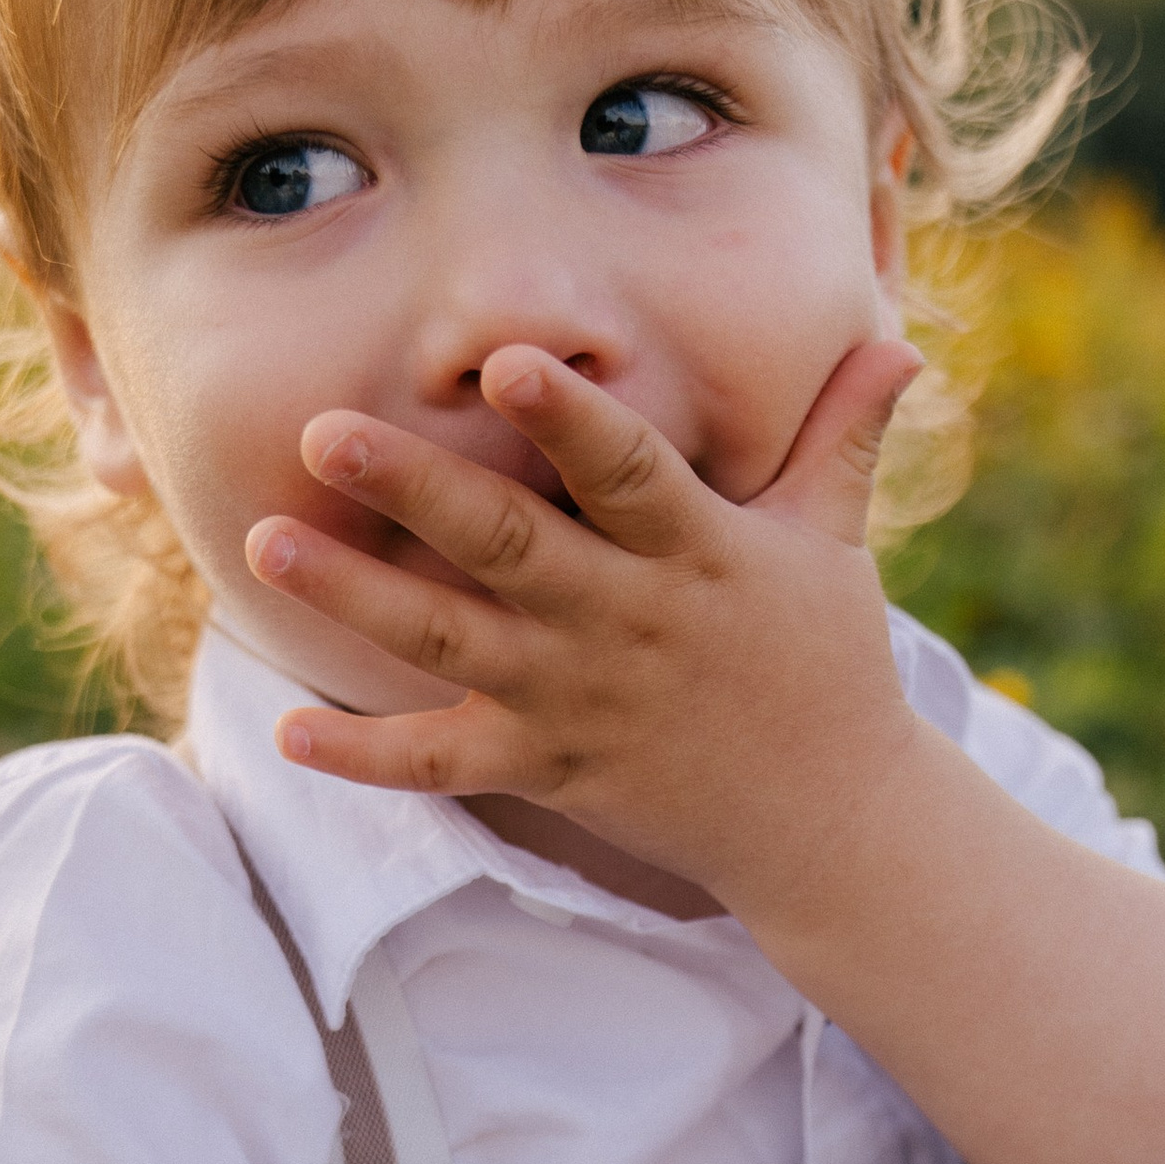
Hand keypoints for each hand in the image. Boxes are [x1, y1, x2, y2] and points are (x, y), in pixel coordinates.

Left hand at [246, 338, 922, 911]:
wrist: (831, 821)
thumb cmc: (825, 662)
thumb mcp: (835, 542)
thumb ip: (845, 435)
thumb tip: (900, 342)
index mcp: (696, 552)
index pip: (628, 472)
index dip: (568, 419)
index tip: (508, 361)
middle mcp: (625, 623)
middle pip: (509, 549)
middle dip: (415, 490)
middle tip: (324, 432)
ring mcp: (578, 701)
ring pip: (450, 645)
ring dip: (354, 598)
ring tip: (265, 541)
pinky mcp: (547, 769)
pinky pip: (444, 766)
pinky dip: (367, 757)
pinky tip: (289, 729)